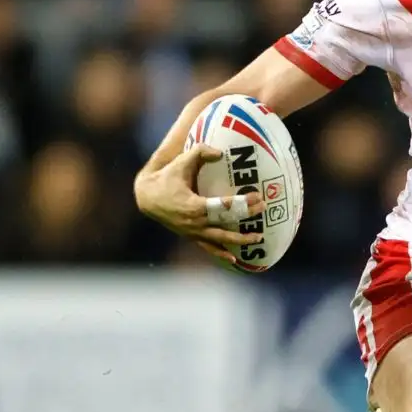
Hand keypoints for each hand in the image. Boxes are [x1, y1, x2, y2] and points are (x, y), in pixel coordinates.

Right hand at [135, 145, 265, 266]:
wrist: (147, 197)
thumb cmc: (167, 177)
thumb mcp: (182, 162)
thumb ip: (200, 152)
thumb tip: (220, 152)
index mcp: (193, 205)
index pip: (223, 205)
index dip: (242, 203)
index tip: (258, 197)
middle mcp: (194, 221)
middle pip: (226, 222)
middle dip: (246, 216)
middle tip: (264, 208)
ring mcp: (193, 231)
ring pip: (220, 238)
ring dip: (240, 239)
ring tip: (259, 238)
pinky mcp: (191, 236)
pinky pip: (208, 247)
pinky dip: (221, 253)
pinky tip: (235, 259)